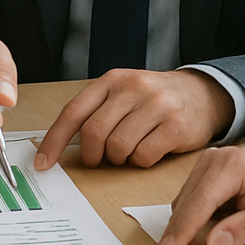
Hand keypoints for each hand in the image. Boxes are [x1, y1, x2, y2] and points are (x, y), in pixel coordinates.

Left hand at [34, 68, 233, 170]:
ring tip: (131, 149)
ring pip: (118, 148)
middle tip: (102, 158)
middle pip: (94, 134)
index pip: (74, 112)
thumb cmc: (153, 100)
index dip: (54, 141)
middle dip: (93, 155)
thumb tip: (58, 146)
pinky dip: (141, 161)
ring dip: (120, 159)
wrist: (202, 94)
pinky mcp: (176, 125)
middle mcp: (133, 87)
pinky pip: (143, 156)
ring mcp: (156, 105)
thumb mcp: (122, 94)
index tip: (43, 163)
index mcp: (112, 80)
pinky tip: (150, 150)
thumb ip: (96, 112)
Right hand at [157, 132, 244, 244]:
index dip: (183, 229)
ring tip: (185, 244)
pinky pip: (190, 197)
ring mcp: (206, 163)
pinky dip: (191, 214)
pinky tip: (200, 228)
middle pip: (186, 201)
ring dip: (184, 223)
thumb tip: (213, 243)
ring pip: (185, 200)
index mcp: (231, 167)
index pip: (200, 202)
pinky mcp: (204, 170)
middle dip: (176, 230)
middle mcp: (213, 160)